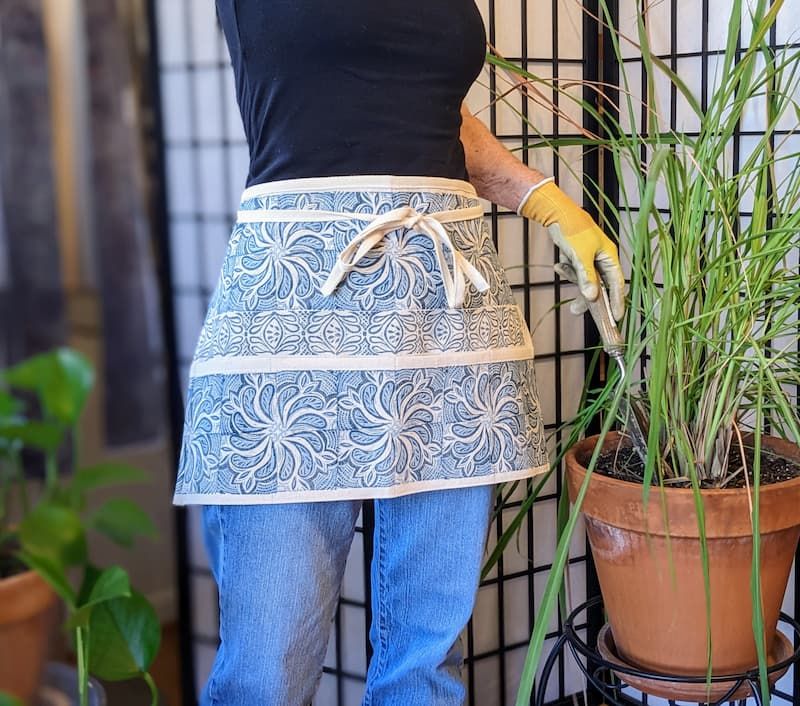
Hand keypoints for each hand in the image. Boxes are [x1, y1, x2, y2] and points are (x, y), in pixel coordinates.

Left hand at [519, 180, 624, 319]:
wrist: (556, 213)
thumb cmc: (572, 231)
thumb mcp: (579, 257)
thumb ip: (587, 278)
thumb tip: (593, 298)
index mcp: (609, 256)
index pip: (617, 284)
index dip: (616, 301)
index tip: (616, 318)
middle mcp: (602, 258)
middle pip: (601, 285)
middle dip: (588, 298)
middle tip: (576, 311)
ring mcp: (591, 258)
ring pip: (586, 279)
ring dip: (574, 282)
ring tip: (562, 276)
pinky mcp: (579, 256)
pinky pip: (576, 271)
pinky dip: (567, 270)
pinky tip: (558, 265)